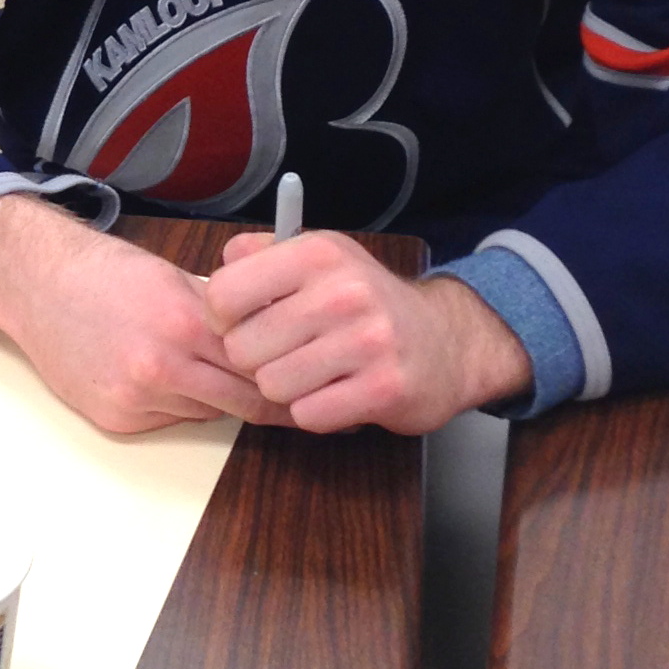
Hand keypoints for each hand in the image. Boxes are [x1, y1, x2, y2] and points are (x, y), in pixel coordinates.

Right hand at [0, 195, 277, 433]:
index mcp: (184, 323)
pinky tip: (153, 372)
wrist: (37, 286)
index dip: (291, 378)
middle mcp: (162, 367)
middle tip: (293, 399)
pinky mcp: (116, 418)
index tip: (313, 383)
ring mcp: (136, 397)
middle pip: (244, 403)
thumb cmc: (105, 273)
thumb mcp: (173, 278)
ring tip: (198, 366)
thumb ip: (220, 313)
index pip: (260, 366)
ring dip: (216, 396)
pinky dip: (174, 402)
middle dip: (271, 402)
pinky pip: (168, 418)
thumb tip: (272, 334)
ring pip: (208, 412)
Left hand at [202, 232, 531, 433]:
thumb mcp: (321, 259)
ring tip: (314, 373)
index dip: (223, 318)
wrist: (446, 342)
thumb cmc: (367, 302)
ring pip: (271, 386)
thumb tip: (222, 264)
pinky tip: (336, 393)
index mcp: (318, 254)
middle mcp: (343, 291)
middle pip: (242, 348)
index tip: (244, 322)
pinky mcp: (384, 389)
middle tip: (285, 353)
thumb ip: (263, 255)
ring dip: (286, 388)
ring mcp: (367, 342)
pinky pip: (308, 414)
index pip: (223, 293)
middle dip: (255, 359)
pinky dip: (315, 411)